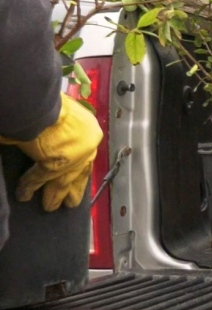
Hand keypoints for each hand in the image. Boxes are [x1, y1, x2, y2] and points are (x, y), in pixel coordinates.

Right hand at [0, 93, 101, 210]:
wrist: (41, 102)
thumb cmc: (50, 103)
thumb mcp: (66, 115)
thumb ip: (65, 129)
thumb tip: (59, 136)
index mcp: (90, 131)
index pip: (86, 155)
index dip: (81, 168)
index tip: (79, 178)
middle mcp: (86, 146)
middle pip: (78, 172)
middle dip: (73, 188)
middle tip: (71, 203)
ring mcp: (72, 158)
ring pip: (62, 181)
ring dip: (54, 195)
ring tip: (50, 207)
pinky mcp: (53, 165)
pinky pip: (39, 179)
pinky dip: (30, 187)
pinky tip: (24, 196)